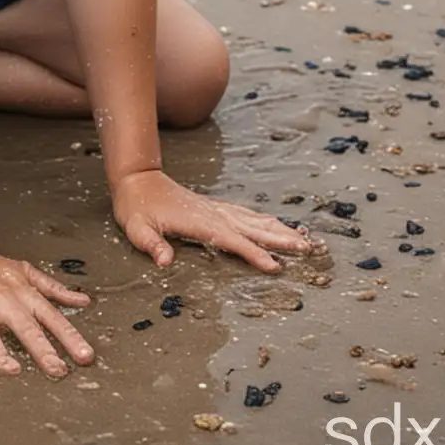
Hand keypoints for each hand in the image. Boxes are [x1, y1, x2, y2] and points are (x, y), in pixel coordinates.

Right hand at [0, 238, 94, 377]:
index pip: (49, 317)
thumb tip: (83, 301)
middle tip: (58, 370)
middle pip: (23, 326)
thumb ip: (53, 289)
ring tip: (8, 368)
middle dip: (41, 348)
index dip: (68, 337)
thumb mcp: (25, 272)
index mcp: (18, 293)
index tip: (83, 357)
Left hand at [112, 168, 315, 271]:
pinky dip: (264, 219)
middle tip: (308, 249)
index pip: (232, 241)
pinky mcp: (214, 207)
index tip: (275, 266)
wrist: (137, 179)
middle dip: (281, 240)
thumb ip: (151, 245)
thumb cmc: (136, 208)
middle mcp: (213, 214)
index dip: (253, 253)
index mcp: (199, 223)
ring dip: (279, 229)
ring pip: (254, 220)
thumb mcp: (137, 229)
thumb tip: (164, 262)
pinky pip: (245, 214)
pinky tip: (276, 223)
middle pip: (253, 229)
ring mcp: (216, 209)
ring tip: (303, 238)